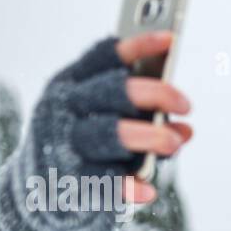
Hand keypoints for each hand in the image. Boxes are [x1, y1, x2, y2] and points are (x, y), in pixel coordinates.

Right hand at [0, 32, 193, 230]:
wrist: (44, 190)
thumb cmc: (91, 142)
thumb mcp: (111, 120)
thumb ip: (147, 118)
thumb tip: (185, 128)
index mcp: (74, 83)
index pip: (103, 57)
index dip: (136, 46)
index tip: (170, 40)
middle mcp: (64, 107)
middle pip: (110, 91)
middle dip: (153, 93)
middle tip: (186, 103)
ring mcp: (64, 143)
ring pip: (107, 133)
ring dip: (147, 136)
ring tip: (174, 142)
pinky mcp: (70, 180)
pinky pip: (102, 181)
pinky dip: (128, 186)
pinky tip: (149, 190)